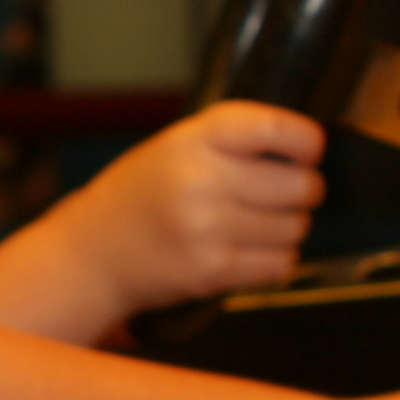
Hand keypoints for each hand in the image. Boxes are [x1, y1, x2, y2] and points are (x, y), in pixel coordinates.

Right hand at [66, 102, 325, 314]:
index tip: (308, 151)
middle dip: (302, 191)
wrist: (91, 253)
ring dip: (286, 229)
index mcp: (192, 140)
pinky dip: (274, 260)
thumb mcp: (174, 147)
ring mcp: (206, 229)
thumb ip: (233, 142)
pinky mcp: (211, 271)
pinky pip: (280, 264)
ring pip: (296, 227)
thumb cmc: (140, 197)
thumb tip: (307, 153)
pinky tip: (247, 251)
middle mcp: (200, 180)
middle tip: (280, 195)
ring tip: (252, 227)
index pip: (276, 128)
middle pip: (300, 185)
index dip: (306, 141)